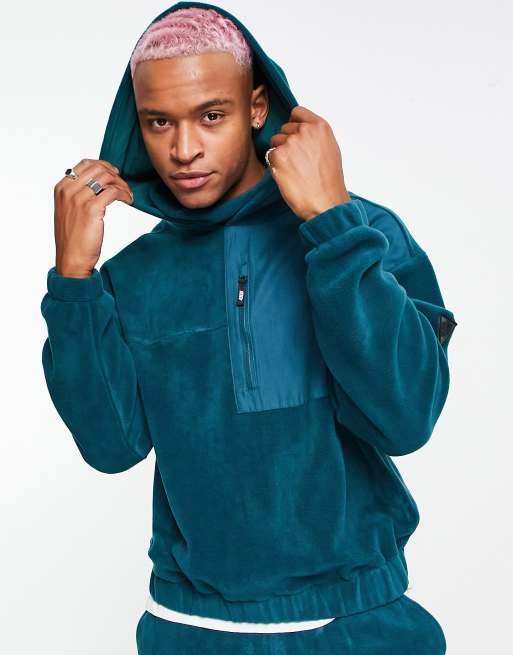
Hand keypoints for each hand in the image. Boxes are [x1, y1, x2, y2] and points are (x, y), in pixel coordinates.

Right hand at [53, 159, 133, 276]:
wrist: (71, 259)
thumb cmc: (73, 238)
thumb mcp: (69, 211)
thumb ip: (78, 194)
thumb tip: (99, 183)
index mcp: (61, 187)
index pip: (85, 164)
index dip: (103, 166)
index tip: (115, 174)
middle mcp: (68, 190)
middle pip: (98, 169)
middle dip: (115, 175)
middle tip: (125, 186)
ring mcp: (78, 198)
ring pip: (107, 178)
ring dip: (122, 184)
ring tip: (128, 195)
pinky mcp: (91, 208)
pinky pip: (113, 191)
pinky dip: (124, 194)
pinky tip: (129, 200)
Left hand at [267, 106, 350, 220]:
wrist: (325, 202)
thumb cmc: (329, 182)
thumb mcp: (330, 150)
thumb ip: (315, 136)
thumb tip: (300, 131)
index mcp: (320, 127)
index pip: (297, 112)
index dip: (293, 124)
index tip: (294, 135)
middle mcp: (305, 130)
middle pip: (284, 128)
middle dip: (287, 142)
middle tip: (297, 161)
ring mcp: (291, 142)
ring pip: (275, 141)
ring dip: (280, 153)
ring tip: (294, 169)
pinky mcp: (279, 155)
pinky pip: (270, 154)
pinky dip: (275, 165)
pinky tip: (287, 175)